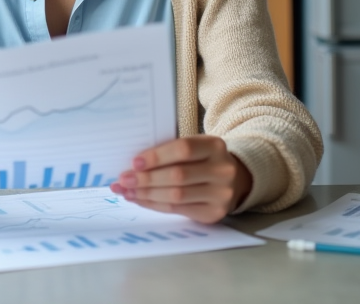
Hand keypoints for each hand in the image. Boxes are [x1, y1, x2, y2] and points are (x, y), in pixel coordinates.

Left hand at [109, 136, 252, 222]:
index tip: (134, 162)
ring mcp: (221, 194)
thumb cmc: (203, 159)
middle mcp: (222, 170)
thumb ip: (171, 151)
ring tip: (127, 191)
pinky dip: (154, 205)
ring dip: (146, 194)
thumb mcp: (195, 147)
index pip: (183, 150)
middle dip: (146, 179)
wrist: (235, 179)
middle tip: (124, 180)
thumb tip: (133, 164)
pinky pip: (177, 210)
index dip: (157, 156)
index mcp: (215, 146)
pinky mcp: (214, 213)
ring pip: (176, 196)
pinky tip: (140, 199)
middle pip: (178, 176)